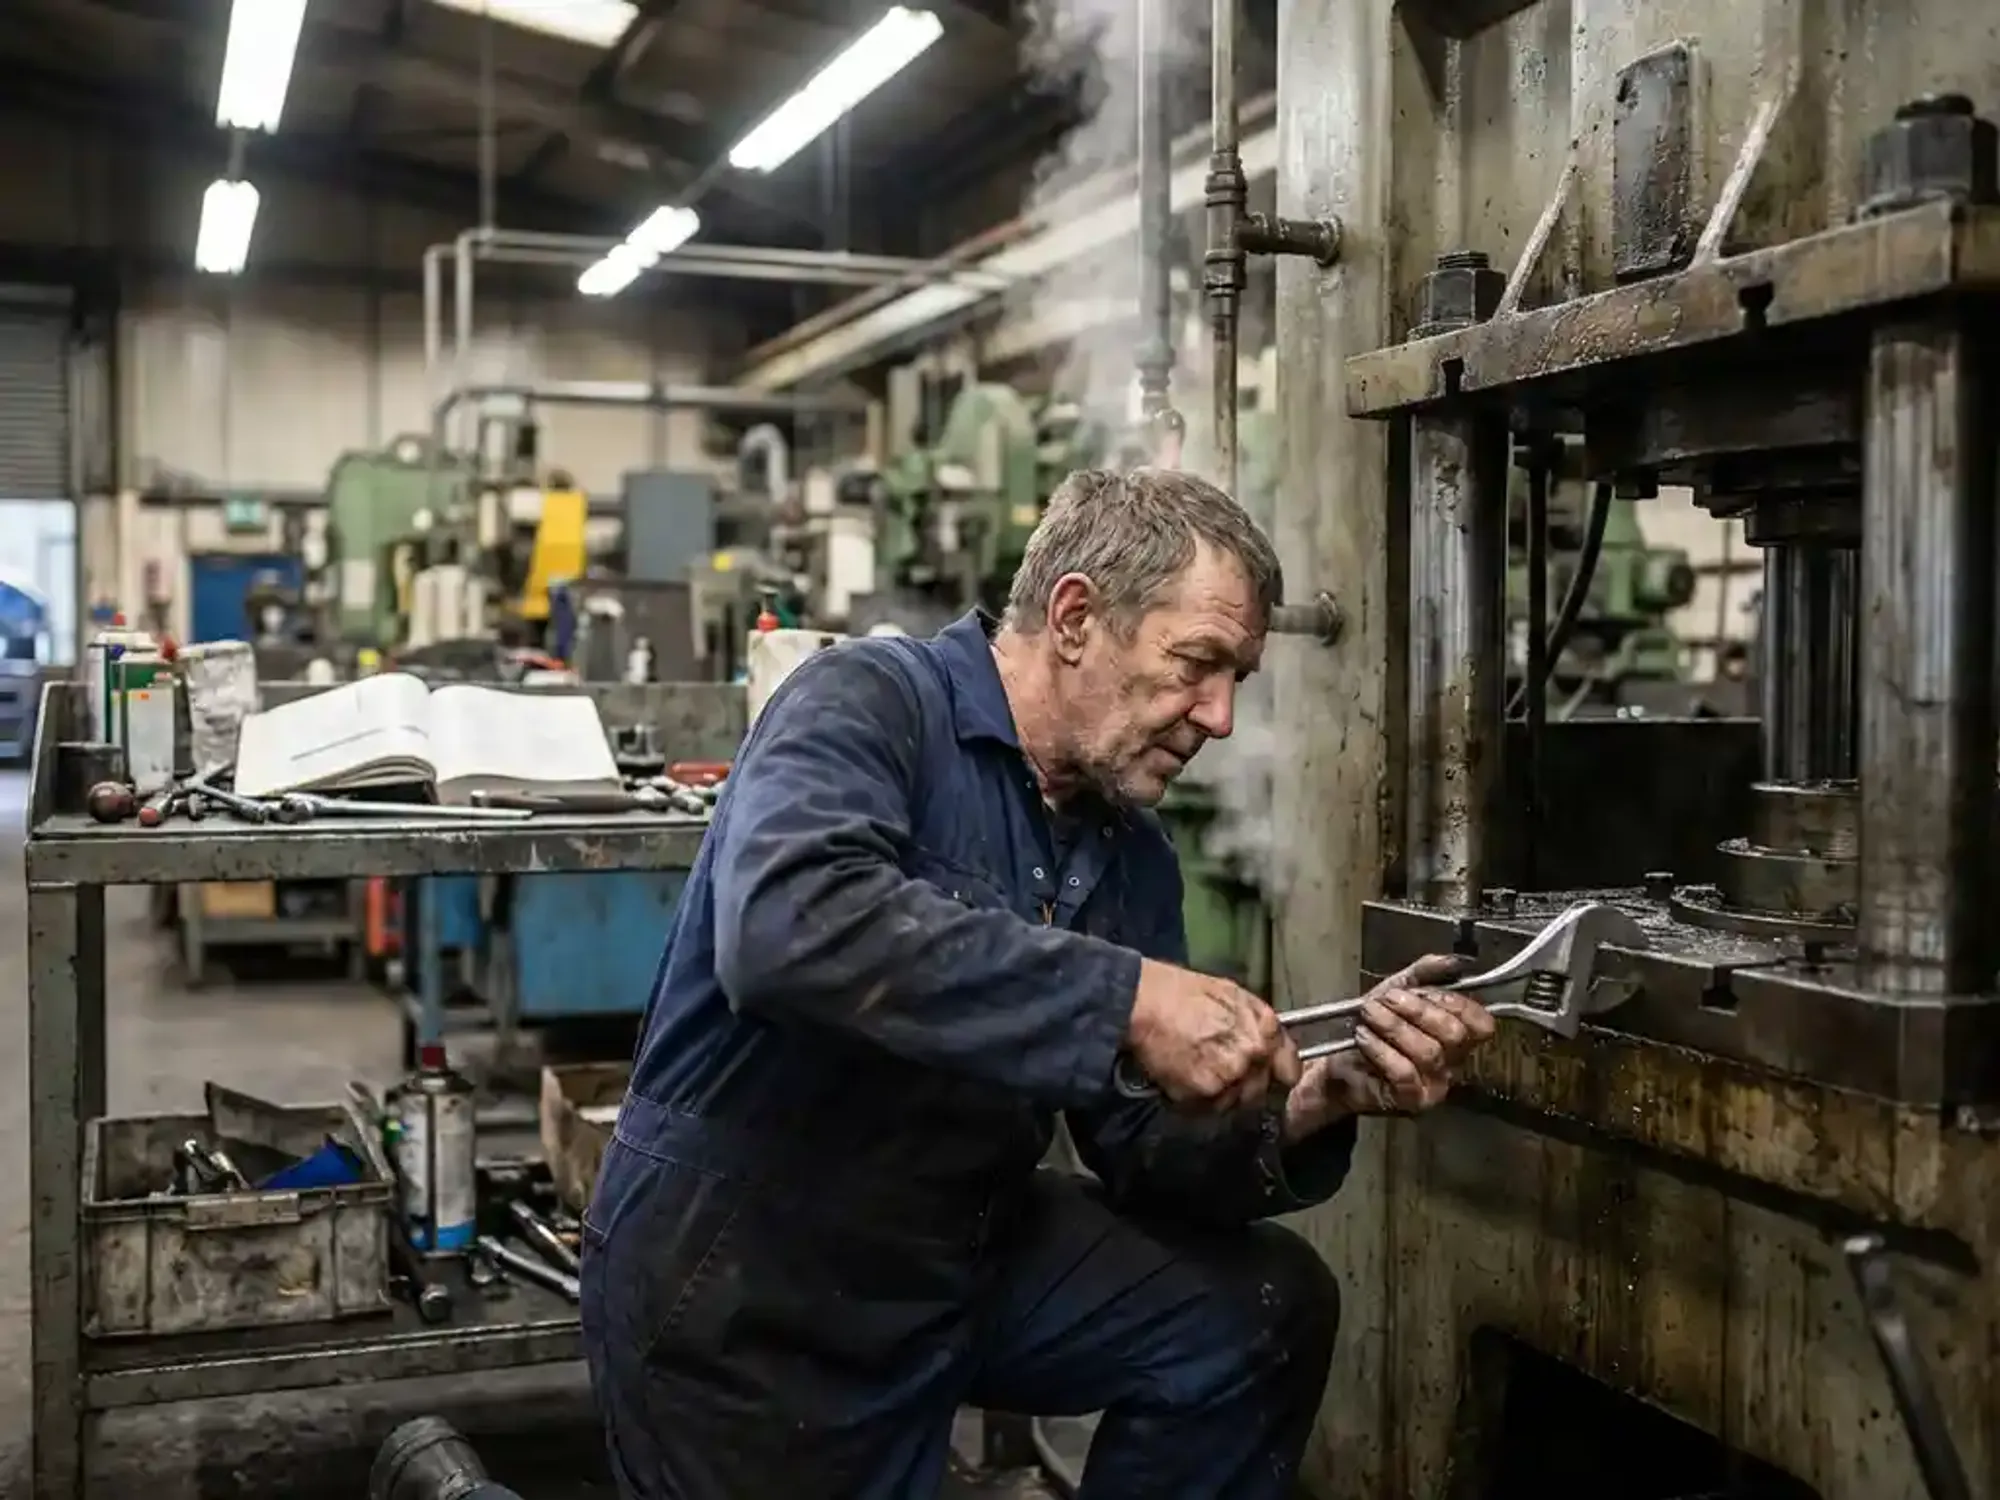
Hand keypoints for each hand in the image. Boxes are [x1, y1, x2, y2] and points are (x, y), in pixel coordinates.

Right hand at [1125, 959, 1302, 1113]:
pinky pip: (1206, 1109)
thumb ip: (1256, 1023)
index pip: (1290, 1069)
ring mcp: (1231, 1078)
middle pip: (1260, 1092)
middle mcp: (1254, 1056)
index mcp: (1266, 1029)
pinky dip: (1194, 1101)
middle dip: (1243, 1086)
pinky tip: (1180, 1079)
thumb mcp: (1231, 995)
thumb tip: (1268, 1044)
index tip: (1267, 1076)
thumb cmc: (1181, 993)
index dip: (1277, 1074)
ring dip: (1217, 1096)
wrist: (1144, 1004)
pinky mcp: (1204, 1095)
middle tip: (1218, 1074)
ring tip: (1195, 1073)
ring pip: (1233, 1103)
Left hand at [1280, 955, 1496, 1140]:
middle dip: (1417, 1010)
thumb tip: (1455, 962)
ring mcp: (1434, 1086)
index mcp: (1455, 1038)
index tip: (1421, 990)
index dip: (1457, 1003)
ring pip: (1428, 1051)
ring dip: (1393, 1026)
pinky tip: (1363, 1037)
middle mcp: (1451, 1064)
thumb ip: (1425, 973)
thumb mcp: (1396, 991)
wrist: (1334, 1061)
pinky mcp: (1411, 1102)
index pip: (1481, 1024)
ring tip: (1369, 1014)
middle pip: (1455, 1034)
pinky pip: (1405, 1072)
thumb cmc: (1370, 1029)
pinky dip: (1381, 1049)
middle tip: (1386, 999)